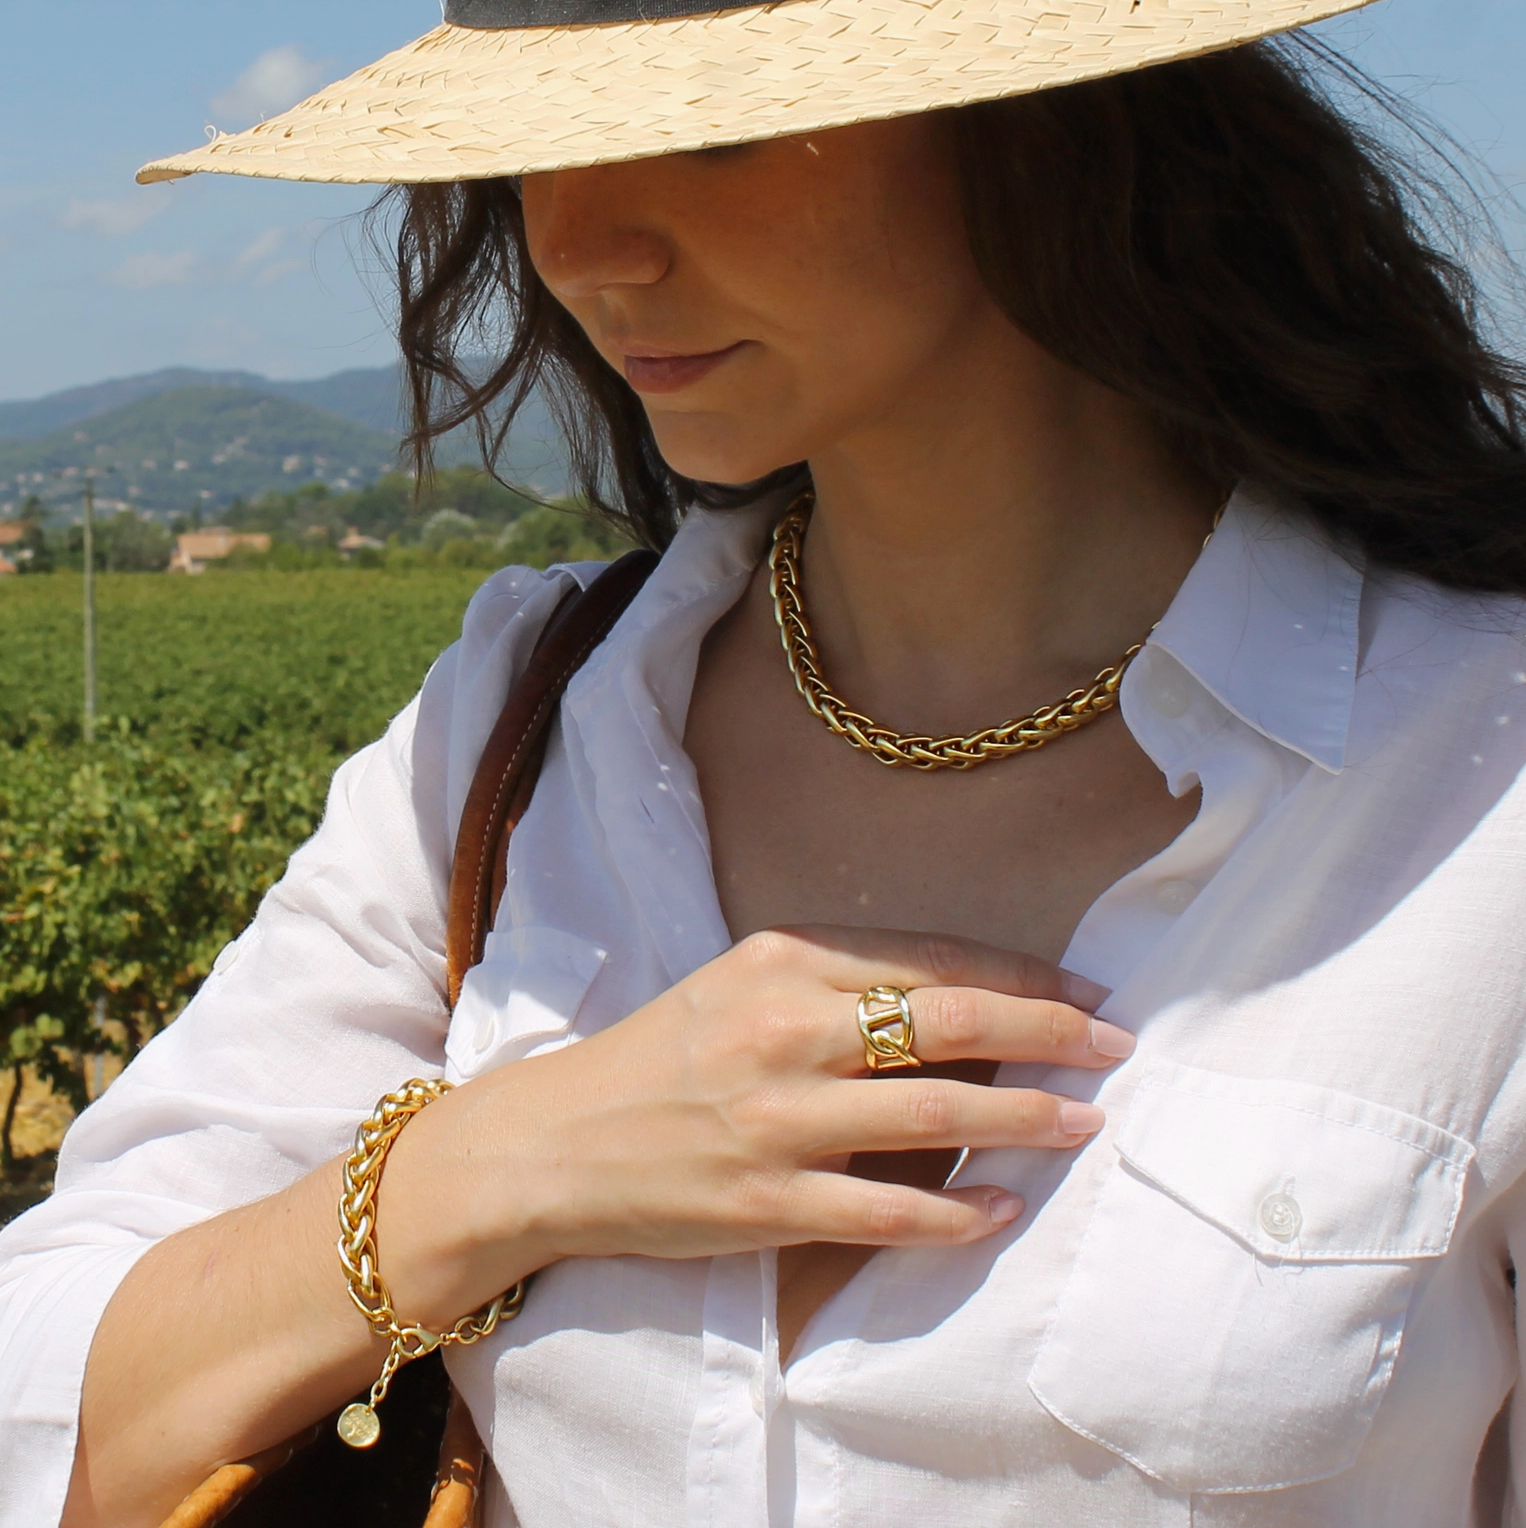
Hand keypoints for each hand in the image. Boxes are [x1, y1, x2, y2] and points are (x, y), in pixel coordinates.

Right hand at [379, 925, 1127, 1324]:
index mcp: (780, 959)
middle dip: (1051, 1030)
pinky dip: (959, 1213)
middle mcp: (784, 1028)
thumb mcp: (740, 985)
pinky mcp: (766, 1203)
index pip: (931, 957)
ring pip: (936, 1114)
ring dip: (1026, 1118)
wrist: (556, 1143)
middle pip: (951, 1021)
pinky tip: (1005, 1207)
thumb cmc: (659, 1056)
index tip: (1082, 989)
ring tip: (1085, 1122)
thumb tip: (959, 998)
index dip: (1022, 973)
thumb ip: (836, 982)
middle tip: (1115, 1044)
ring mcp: (777, 1119)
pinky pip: (888, 1212)